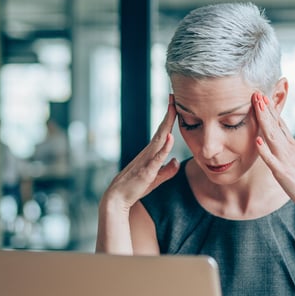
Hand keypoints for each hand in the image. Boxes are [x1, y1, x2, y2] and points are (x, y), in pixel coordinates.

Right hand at [103, 95, 179, 211]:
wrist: (117, 199)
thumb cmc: (135, 188)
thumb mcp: (156, 179)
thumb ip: (167, 170)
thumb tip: (176, 161)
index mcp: (151, 154)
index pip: (163, 133)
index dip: (169, 119)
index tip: (175, 104)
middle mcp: (148, 153)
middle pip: (161, 131)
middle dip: (169, 114)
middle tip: (173, 96)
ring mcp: (146, 161)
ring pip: (159, 140)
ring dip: (167, 124)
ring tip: (173, 109)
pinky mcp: (146, 171)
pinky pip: (156, 158)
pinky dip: (164, 148)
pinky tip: (170, 138)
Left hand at [252, 92, 294, 216]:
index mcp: (294, 146)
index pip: (281, 124)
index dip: (272, 110)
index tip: (264, 96)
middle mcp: (289, 150)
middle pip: (275, 126)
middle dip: (266, 109)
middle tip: (257, 93)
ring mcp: (286, 161)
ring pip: (272, 137)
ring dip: (264, 121)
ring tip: (258, 106)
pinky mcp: (282, 173)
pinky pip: (271, 161)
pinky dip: (264, 150)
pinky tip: (257, 140)